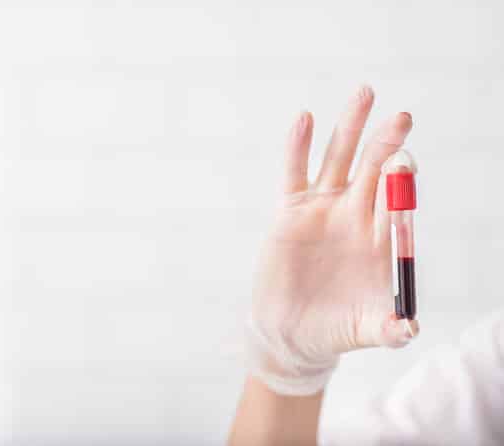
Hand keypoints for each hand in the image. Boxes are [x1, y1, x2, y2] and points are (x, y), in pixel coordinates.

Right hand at [250, 86, 418, 394]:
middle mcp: (354, 216)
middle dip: (386, 144)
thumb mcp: (367, 330)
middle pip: (373, 170)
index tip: (406, 164)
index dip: (401, 181)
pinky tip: (305, 119)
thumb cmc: (336, 329)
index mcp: (380, 238)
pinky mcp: (291, 211)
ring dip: (350, 128)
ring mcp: (322, 209)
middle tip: (401, 118)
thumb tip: (410, 327)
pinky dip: (298, 147)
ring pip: (338, 160)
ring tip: (364, 94)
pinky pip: (294, 174)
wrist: (294, 333)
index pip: (397, 200)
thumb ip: (389, 328)